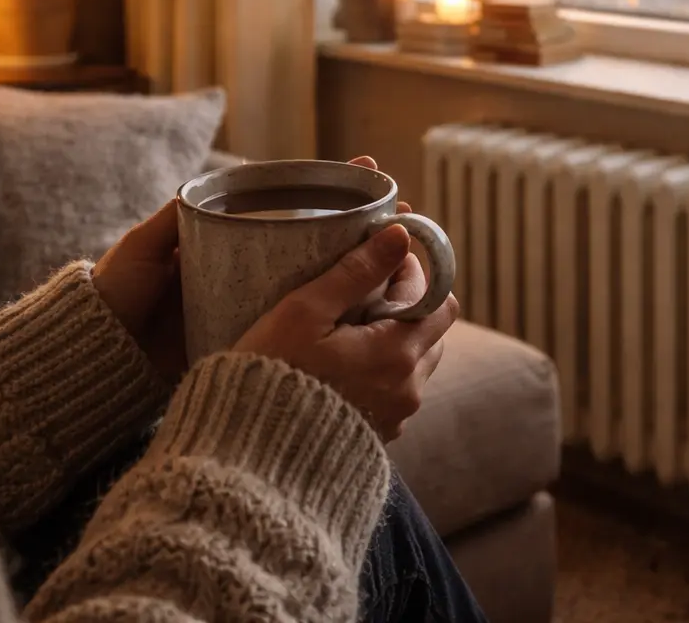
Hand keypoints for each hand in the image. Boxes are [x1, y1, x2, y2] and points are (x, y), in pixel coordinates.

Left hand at [93, 155, 416, 385]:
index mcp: (235, 238)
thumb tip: (197, 189)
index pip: (296, 202)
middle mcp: (257, 267)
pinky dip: (344, 322)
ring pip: (328, 286)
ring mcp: (263, 304)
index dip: (338, 187)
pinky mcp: (261, 341)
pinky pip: (310, 328)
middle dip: (371, 230)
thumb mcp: (141, 253)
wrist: (103, 358)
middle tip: (411, 219)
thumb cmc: (117, 297)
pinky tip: (381, 321)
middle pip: (326, 243)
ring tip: (414, 265)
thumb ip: (165, 223)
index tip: (374, 170)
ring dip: (371, 275)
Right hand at [233, 222, 459, 440]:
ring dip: (396, 338)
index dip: (414, 273)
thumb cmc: (272, 373)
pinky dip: (382, 371)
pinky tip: (343, 366)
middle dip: (407, 304)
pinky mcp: (380, 435)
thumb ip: (356, 271)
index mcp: (397, 353)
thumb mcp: (306, 312)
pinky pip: (397, 391)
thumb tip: (399, 234)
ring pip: (417, 361)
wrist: (250, 455)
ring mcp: (396, 416)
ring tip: (349, 330)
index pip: (437, 299)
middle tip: (363, 291)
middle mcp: (408, 388)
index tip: (383, 260)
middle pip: (432, 330)